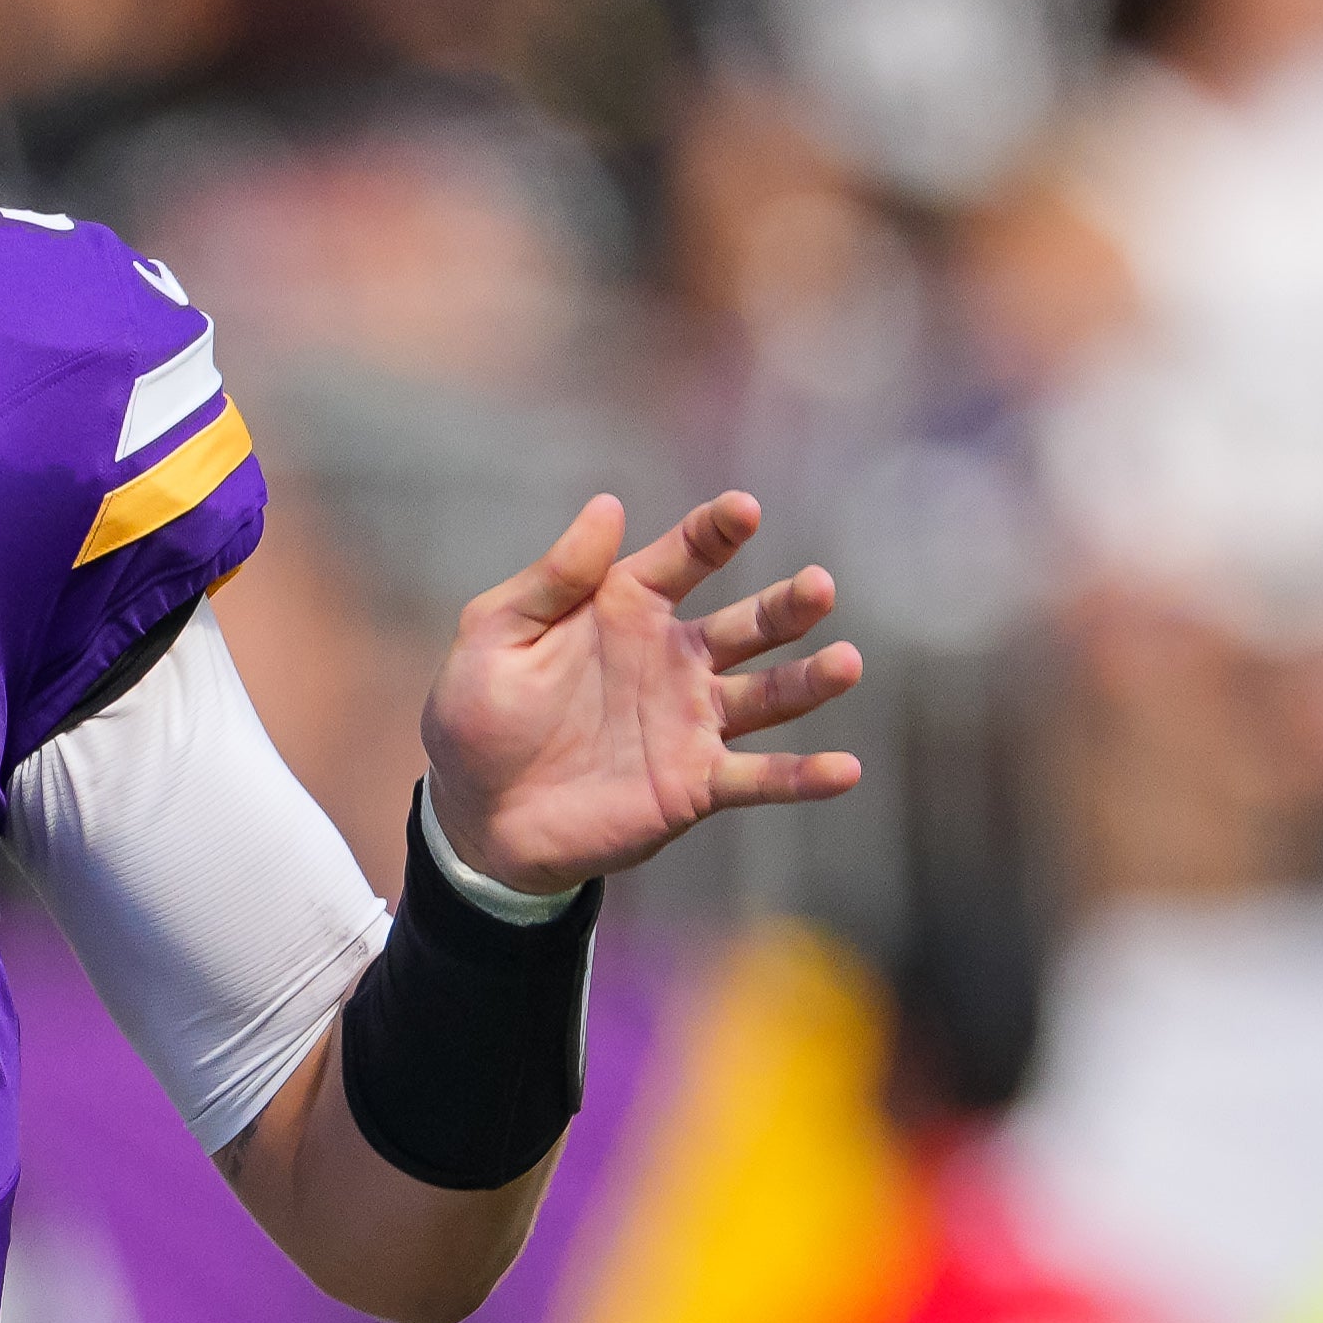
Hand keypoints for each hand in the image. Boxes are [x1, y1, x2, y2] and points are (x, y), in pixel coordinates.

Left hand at [421, 491, 862, 896]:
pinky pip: (759, 778)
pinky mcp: (695, 785)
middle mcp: (673, 660)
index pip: (682, 559)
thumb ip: (553, 578)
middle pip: (746, 625)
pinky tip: (845, 769)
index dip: (714, 533)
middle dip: (786, 606)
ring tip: (847, 663)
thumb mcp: (496, 636)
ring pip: (768, 695)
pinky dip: (803, 777)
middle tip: (819, 587)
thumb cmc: (478, 716)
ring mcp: (691, 723)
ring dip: (810, 681)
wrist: (476, 815)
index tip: (743, 509)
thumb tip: (608, 507)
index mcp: (625, 610)